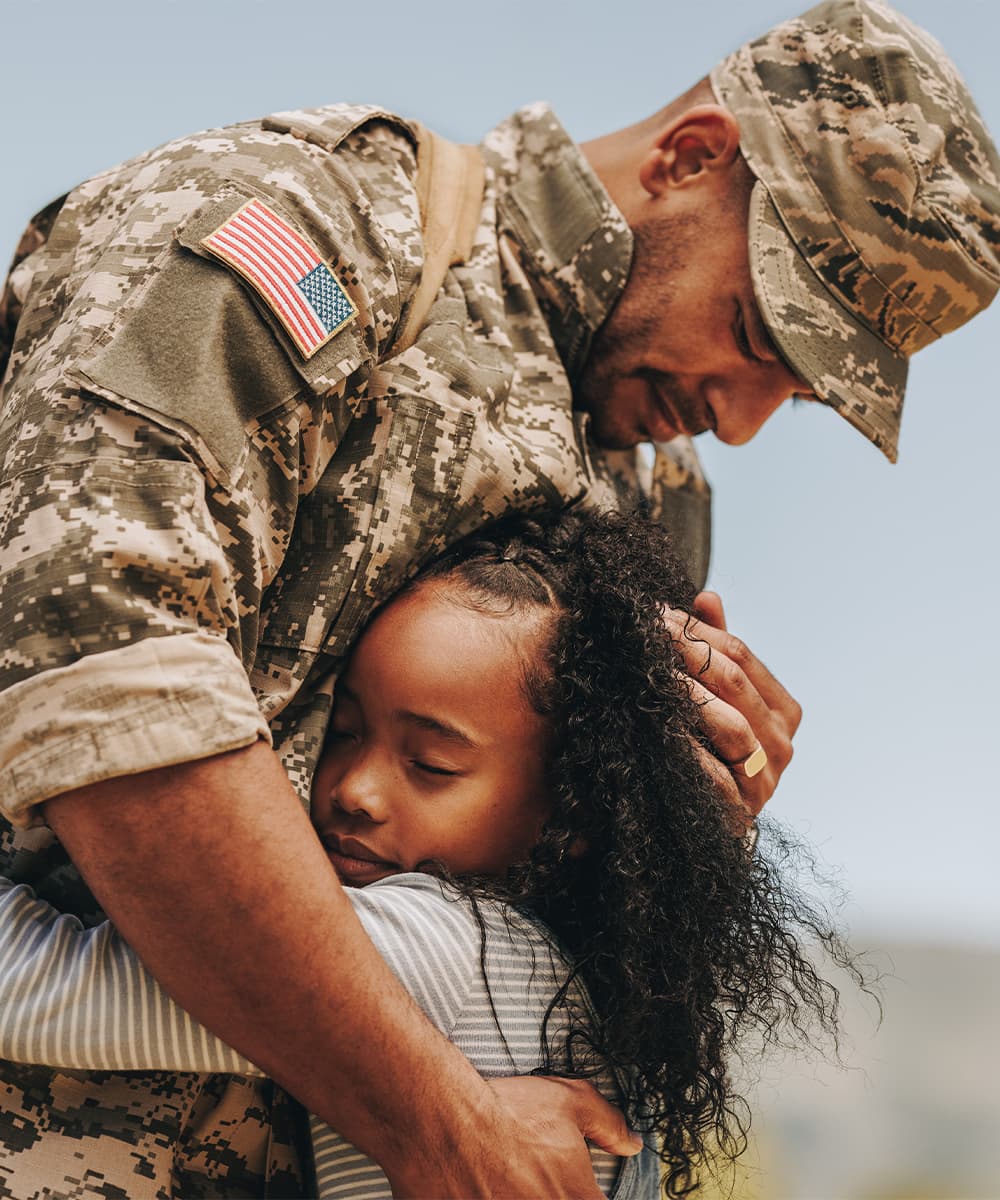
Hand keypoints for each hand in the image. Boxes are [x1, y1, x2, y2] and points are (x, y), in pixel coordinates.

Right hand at [388, 1075, 641, 1198]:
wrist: (443, 1121)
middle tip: (534, 1181)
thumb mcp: (571, 1102)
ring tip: (508, 1183)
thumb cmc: (506, 1112)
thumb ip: (609, 1124)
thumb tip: (631, 1142)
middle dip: (551, 1195)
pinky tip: (486, 1188)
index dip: (588, 1194)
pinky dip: (490, 1199)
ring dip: (519, 1199)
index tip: (575, 1185)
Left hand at [661, 591, 801, 820]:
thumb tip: (707, 597)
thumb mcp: (713, 696)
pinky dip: (687, 749)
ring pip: (731, 726)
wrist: (702, 823)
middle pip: (735, 684)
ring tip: (651, 673)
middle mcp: (781, 744)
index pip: (741, 655)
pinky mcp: (739, 812)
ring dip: (688, 696)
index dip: (698, 631)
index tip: (656, 614)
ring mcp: (764, 780)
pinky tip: (658, 728)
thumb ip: (715, 649)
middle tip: (647, 634)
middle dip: (687, 653)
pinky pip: (715, 775)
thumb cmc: (708, 750)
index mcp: (781, 710)